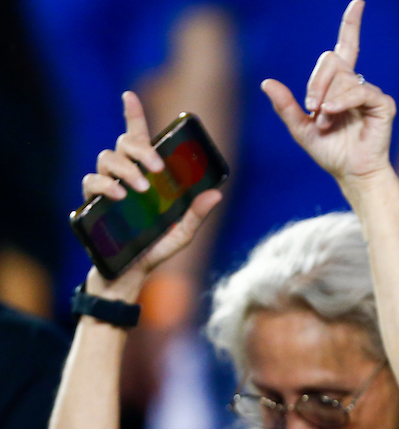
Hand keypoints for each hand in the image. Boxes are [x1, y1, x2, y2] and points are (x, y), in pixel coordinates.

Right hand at [80, 91, 221, 301]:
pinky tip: (118, 194)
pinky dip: (104, 184)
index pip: (137, 138)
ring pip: (107, 158)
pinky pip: (91, 181)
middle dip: (139, 148)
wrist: (130, 273)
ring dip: (126, 168)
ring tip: (139, 188)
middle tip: (156, 167)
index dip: (132, 114)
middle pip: (123, 143)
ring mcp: (106, 186)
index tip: (129, 95)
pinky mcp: (91, 202)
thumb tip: (217, 193)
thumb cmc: (156, 250)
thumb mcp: (183, 232)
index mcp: (146, 176)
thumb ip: (197, 213)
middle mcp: (125, 175)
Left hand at [261, 0, 395, 185]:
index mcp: (340, 85)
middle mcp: (357, 84)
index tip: (358, 1)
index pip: (346, 46)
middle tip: (312, 108)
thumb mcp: (300, 128)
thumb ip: (285, 106)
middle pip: (332, 59)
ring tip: (325, 121)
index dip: (351, 23)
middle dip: (316, 82)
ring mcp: (371, 93)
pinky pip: (359, 90)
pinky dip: (342, 101)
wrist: (352, 174)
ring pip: (342, 76)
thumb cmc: (331, 153)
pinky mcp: (383, 105)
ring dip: (326, 99)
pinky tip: (332, 114)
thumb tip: (266, 82)